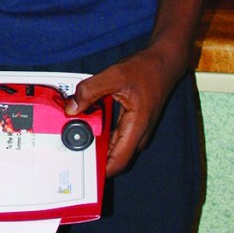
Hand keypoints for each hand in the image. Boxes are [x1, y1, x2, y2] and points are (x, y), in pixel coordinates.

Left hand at [65, 43, 184, 176]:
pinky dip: (100, 129)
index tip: (81, 170)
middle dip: (92, 155)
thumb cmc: (145, 69)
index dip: (100, 170)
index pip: (118, 162)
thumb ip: (90, 91)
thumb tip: (71, 109)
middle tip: (69, 149)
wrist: (164, 63)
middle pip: (113, 156)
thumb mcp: (113, 75)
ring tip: (74, 133)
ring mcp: (137, 130)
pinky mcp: (133, 123)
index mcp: (137, 127)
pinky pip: (114, 133)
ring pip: (112, 144)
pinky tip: (87, 119)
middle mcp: (138, 134)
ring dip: (95, 141)